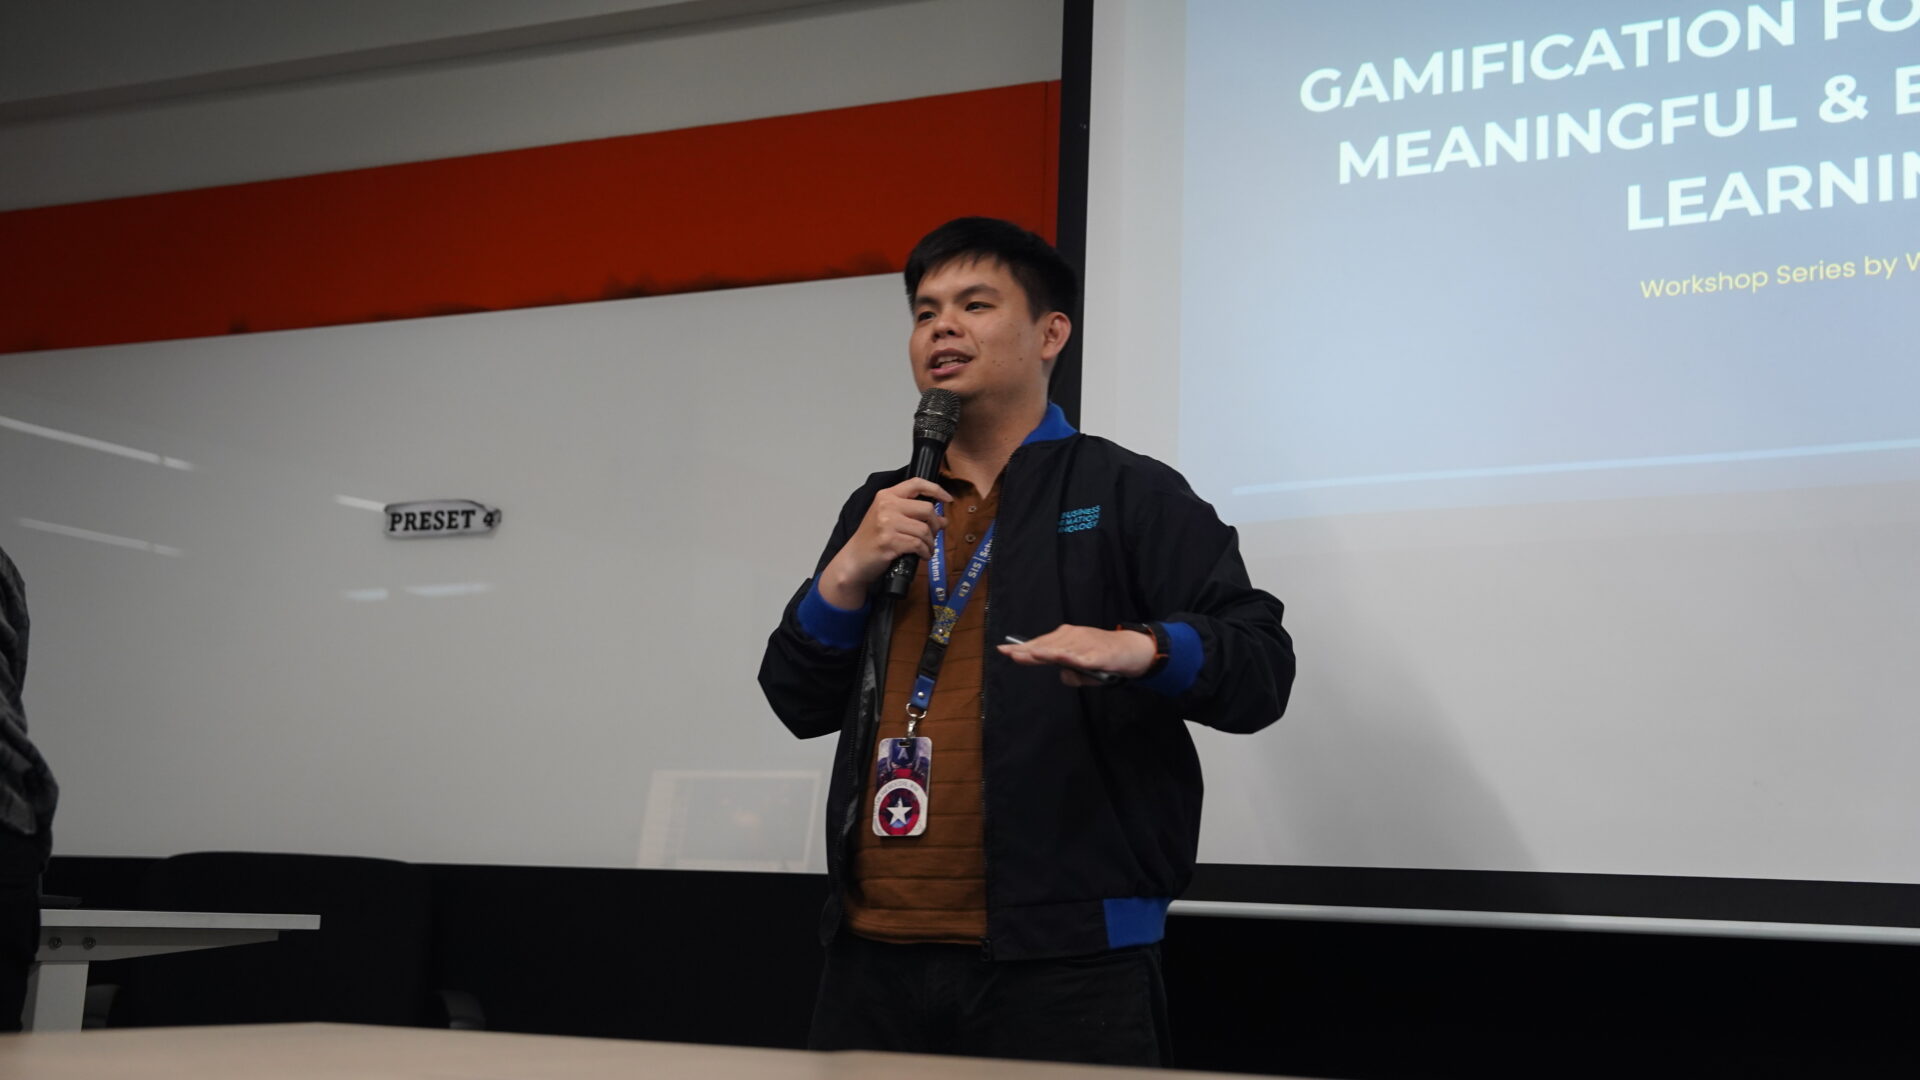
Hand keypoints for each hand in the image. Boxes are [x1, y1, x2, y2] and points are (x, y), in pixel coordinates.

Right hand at [818, 478, 953, 607]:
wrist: (854, 560)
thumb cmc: (871, 540)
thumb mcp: (887, 518)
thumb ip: (912, 514)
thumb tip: (942, 519)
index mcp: (886, 496)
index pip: (916, 484)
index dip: (936, 490)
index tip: (947, 499)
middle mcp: (886, 506)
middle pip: (927, 509)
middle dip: (935, 524)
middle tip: (933, 534)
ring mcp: (887, 524)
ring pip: (924, 530)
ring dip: (930, 542)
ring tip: (927, 548)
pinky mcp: (889, 542)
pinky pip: (918, 545)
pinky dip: (925, 552)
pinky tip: (922, 555)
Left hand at [997, 624, 1156, 686]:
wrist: (1133, 649)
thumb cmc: (1105, 657)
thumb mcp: (1084, 667)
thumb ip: (1071, 673)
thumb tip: (1062, 675)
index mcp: (1067, 638)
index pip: (1040, 642)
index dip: (1022, 647)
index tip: (1003, 649)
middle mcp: (1074, 637)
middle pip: (1047, 645)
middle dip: (1028, 650)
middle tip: (1011, 654)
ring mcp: (1086, 644)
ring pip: (1063, 649)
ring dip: (1047, 652)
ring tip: (1031, 654)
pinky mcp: (1098, 654)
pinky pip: (1083, 657)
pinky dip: (1073, 658)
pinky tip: (1061, 659)